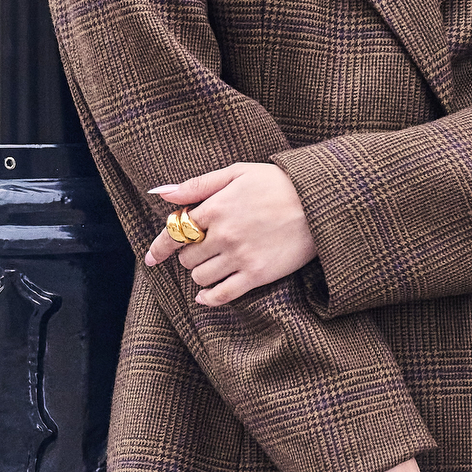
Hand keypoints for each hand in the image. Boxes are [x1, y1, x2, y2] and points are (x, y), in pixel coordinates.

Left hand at [146, 162, 315, 308]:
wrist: (319, 203)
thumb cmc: (278, 183)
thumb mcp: (236, 173)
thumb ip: (197, 185)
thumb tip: (160, 192)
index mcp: (215, 208)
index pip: (175, 232)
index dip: (160, 247)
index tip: (151, 258)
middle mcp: (223, 235)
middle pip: (187, 258)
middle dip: (189, 255)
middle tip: (202, 250)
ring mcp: (239, 257)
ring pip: (200, 277)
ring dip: (200, 274)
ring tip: (212, 265)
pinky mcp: (257, 275)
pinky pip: (222, 295)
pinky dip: (209, 298)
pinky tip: (205, 296)